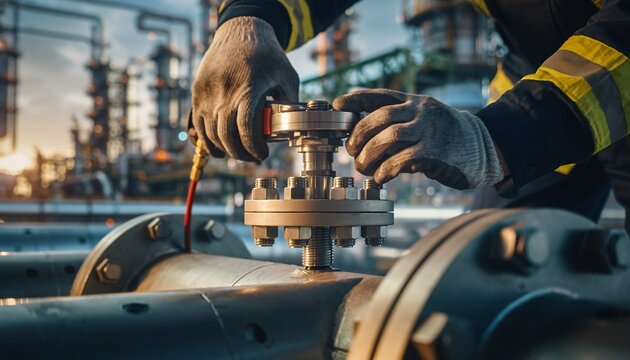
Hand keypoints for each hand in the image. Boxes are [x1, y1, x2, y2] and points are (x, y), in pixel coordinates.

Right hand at [192, 17, 298, 160]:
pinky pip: (198, 124)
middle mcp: (223, 91)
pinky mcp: (197, 92)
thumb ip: (290, 103)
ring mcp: (206, 92)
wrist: (240, 30)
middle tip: (253, 158)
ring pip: (210, 134)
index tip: (262, 154)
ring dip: (224, 149)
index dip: (253, 147)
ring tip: (238, 153)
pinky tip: (219, 147)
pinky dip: (208, 140)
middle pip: (226, 135)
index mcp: (248, 87)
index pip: (245, 128)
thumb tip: (291, 130)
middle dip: (240, 153)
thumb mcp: (287, 76)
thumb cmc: (267, 54)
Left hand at [333, 89, 503, 188]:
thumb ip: (397, 119)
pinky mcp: (435, 153)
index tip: (337, 105)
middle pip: (380, 117)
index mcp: (414, 101)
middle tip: (352, 152)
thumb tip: (361, 125)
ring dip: (370, 155)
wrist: (483, 149)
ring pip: (389, 137)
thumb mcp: (422, 119)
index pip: (381, 95)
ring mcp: (429, 130)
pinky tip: (381, 177)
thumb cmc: (445, 137)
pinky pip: (403, 160)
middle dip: (359, 135)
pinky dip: (386, 170)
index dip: (356, 99)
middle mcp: (421, 111)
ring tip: (364, 168)